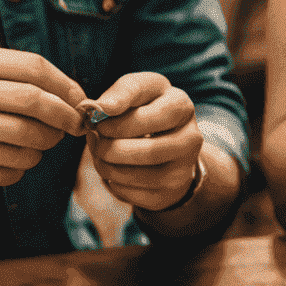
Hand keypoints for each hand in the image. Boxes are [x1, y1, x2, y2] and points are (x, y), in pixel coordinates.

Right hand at [0, 44, 86, 198]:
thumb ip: (7, 75)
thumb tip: (68, 92)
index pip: (34, 69)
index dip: (66, 86)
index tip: (81, 100)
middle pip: (36, 104)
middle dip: (64, 118)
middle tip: (74, 127)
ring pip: (28, 142)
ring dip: (44, 147)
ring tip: (38, 144)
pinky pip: (11, 169)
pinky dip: (21, 167)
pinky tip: (11, 160)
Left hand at [87, 72, 203, 211]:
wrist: (167, 143)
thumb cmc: (146, 110)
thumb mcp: (138, 93)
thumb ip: (120, 93)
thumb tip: (100, 107)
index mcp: (180, 104)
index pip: (151, 106)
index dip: (118, 106)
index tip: (98, 111)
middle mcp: (190, 137)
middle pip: (147, 148)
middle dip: (110, 143)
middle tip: (95, 135)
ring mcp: (183, 169)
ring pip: (137, 174)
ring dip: (106, 163)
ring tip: (98, 151)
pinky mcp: (168, 193)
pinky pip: (131, 193)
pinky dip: (112, 181)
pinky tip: (111, 167)